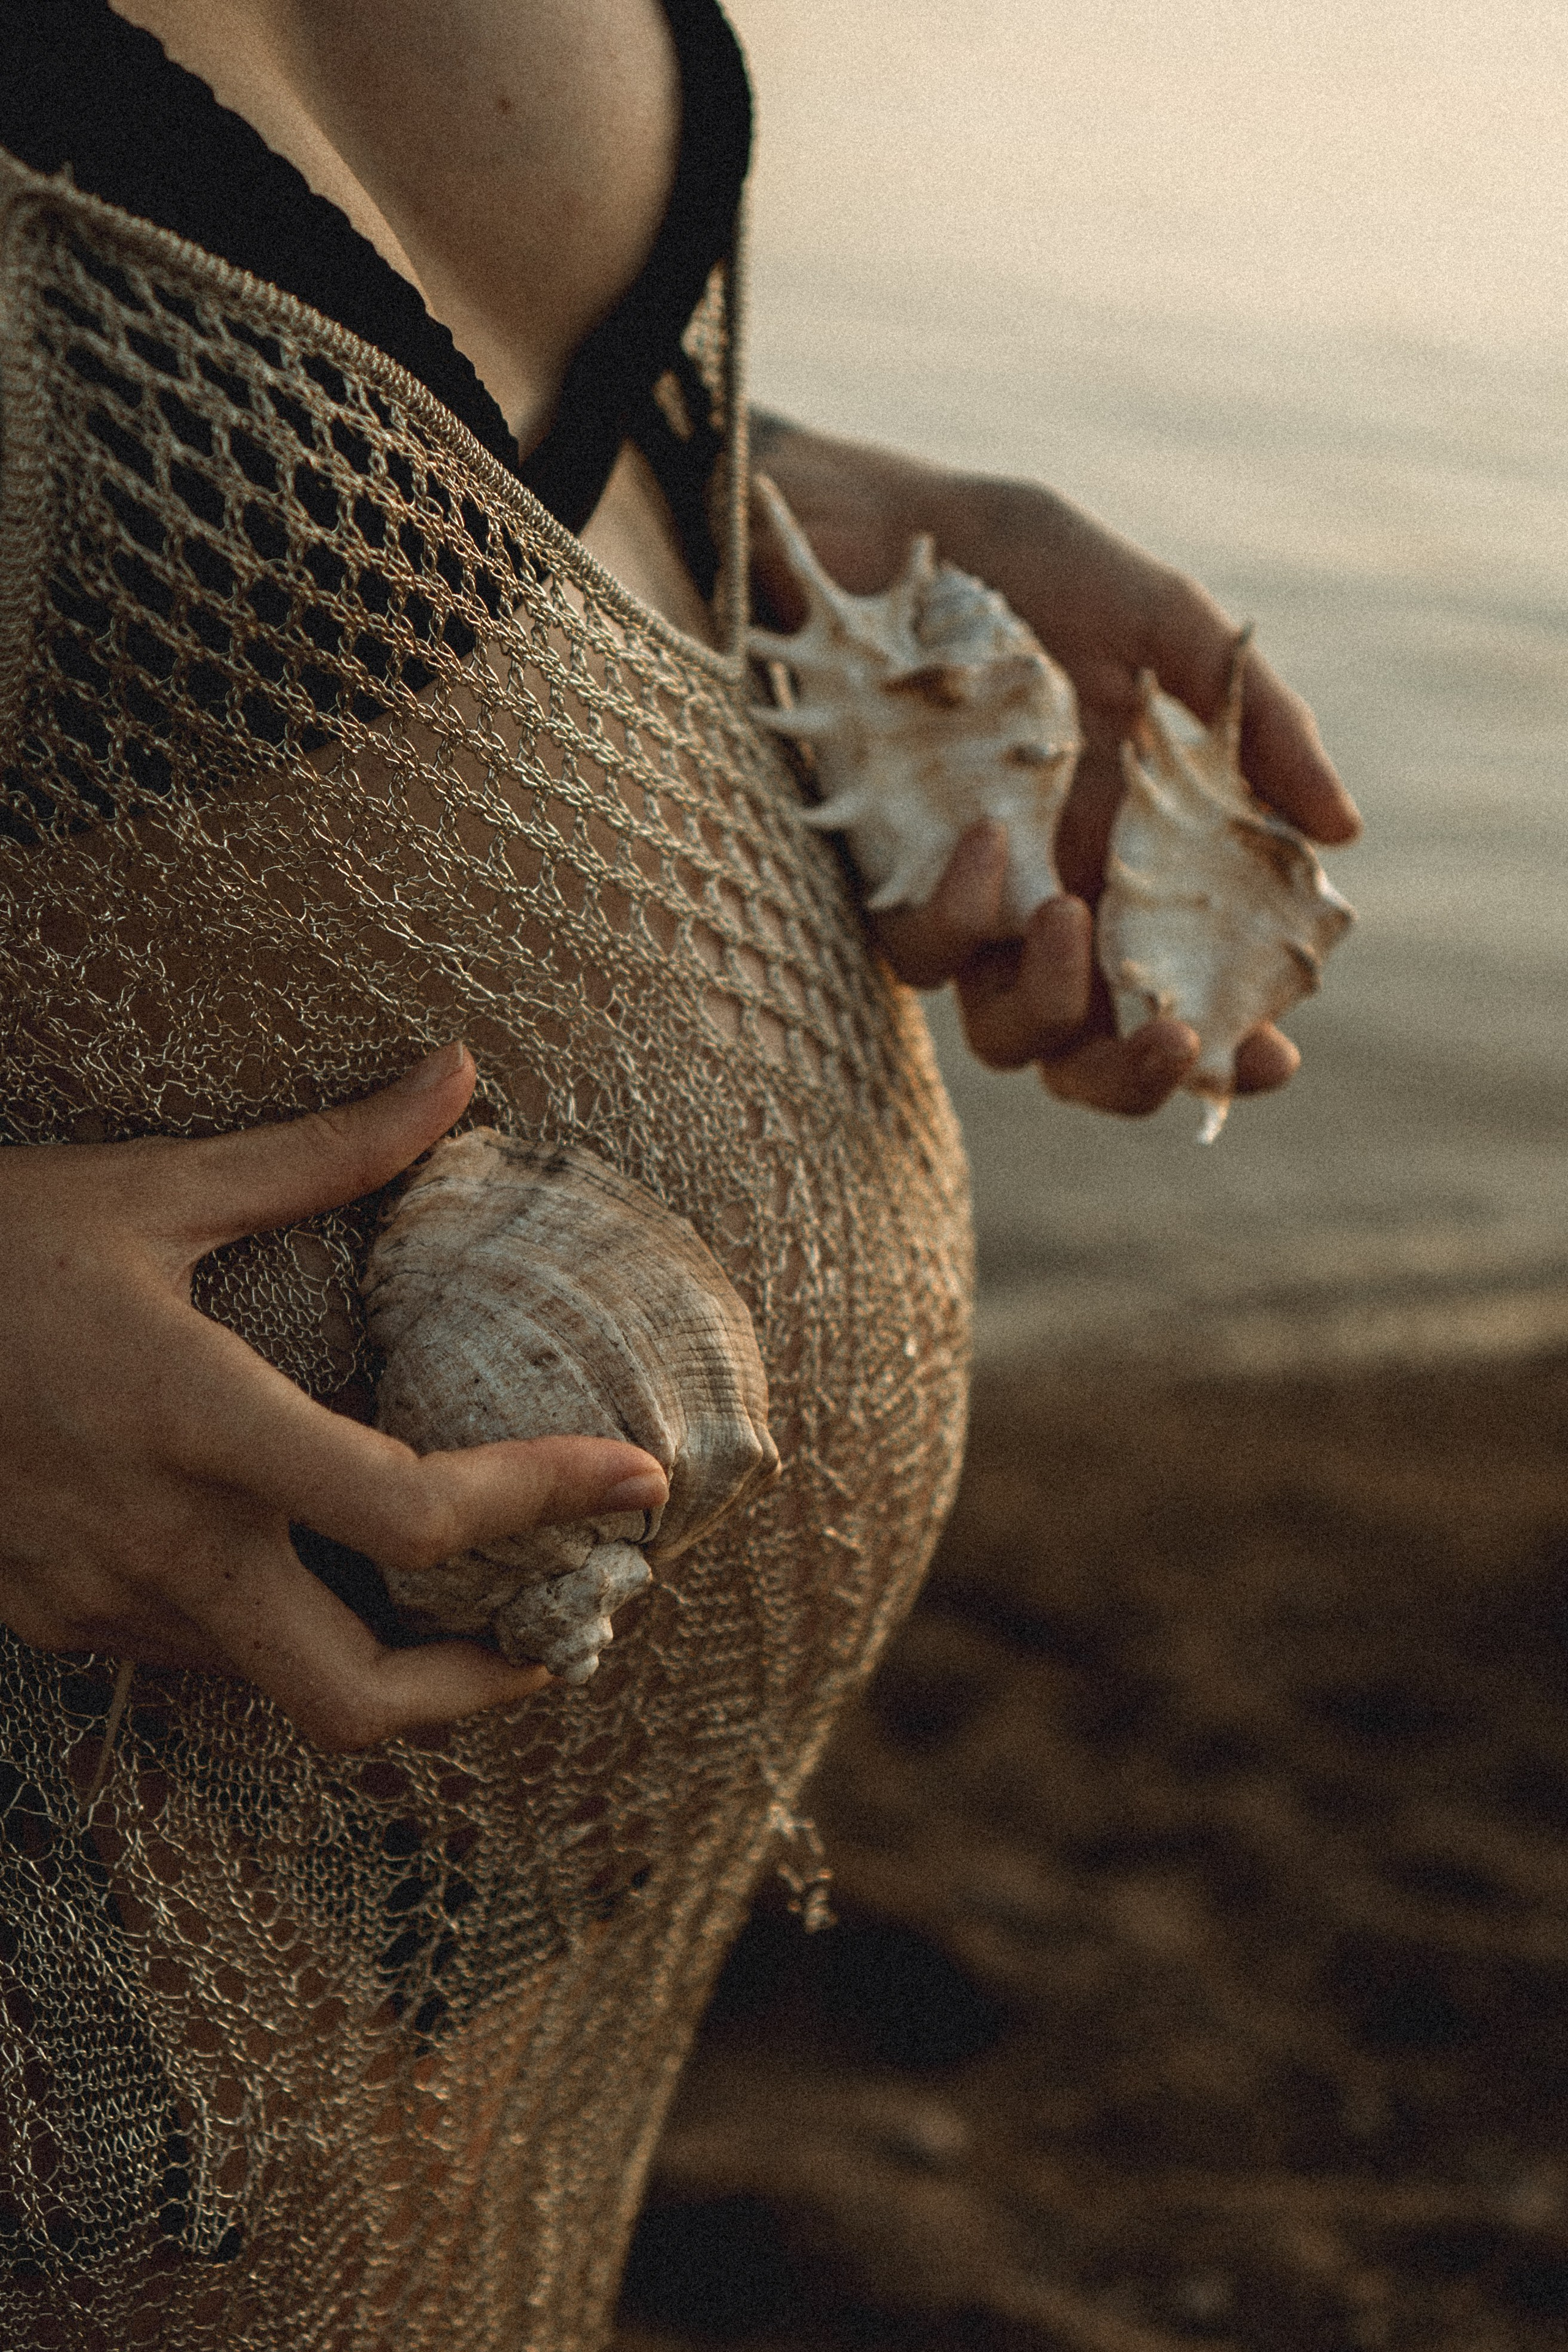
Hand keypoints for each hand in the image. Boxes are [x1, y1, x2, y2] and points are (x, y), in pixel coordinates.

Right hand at [0, 1043, 668, 1750]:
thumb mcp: (154, 1188)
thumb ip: (324, 1152)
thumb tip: (457, 1073)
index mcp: (195, 1422)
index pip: (410, 1510)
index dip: (544, 1502)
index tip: (637, 1483)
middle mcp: (156, 1543)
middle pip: (357, 1701)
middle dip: (481, 1692)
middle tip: (562, 1632)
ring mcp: (97, 1603)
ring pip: (279, 1689)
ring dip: (385, 1658)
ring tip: (465, 1594)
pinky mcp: (54, 1623)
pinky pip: (202, 1659)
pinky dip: (282, 1631)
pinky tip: (311, 1563)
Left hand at [751, 428, 1359, 1115]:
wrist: (873, 527)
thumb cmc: (1022, 568)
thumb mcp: (1161, 623)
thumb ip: (1256, 724)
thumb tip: (1342, 830)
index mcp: (1134, 862)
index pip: (1185, 988)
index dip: (1228, 1046)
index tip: (1273, 1054)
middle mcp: (1051, 901)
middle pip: (1090, 1055)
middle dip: (1135, 1076)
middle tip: (1172, 1036)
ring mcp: (966, 902)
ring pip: (1006, 1034)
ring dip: (1052, 1004)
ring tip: (1067, 916)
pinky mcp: (883, 881)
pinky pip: (923, 952)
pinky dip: (962, 913)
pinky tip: (986, 837)